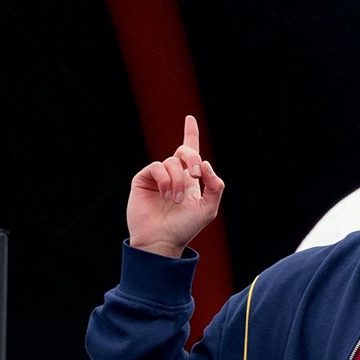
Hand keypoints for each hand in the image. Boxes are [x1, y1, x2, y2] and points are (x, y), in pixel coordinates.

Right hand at [126, 115, 224, 256]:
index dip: (190, 133)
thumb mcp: (209, 208)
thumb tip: (206, 165)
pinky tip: (165, 195)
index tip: (190, 118)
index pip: (190, 151)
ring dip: (178, 181)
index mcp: (189, 179)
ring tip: (175, 200)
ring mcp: (158, 177)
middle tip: (197, 175)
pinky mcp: (143, 179)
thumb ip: (215, 185)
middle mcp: (174, 174)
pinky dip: (165, 180)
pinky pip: (157, 167)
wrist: (162, 241)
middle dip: (193, 158)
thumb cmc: (185, 227)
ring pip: (172, 162)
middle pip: (185, 151)